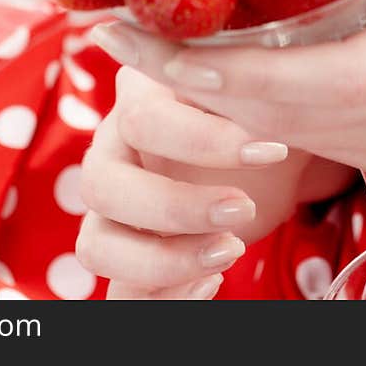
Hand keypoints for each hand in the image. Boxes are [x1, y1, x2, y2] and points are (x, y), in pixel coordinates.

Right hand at [75, 63, 353, 298]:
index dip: (202, 141)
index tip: (270, 150)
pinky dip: (166, 295)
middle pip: (100, 185)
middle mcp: (111, 149)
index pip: (143, 119)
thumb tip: (252, 70)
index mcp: (137, 95)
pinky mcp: (125, 254)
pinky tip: (213, 280)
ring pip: (95, 246)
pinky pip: (119, 293)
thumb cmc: (255, 107)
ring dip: (161, 261)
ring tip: (230, 251)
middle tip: (244, 208)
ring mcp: (111, 207)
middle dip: (174, 207)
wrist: (264, 148)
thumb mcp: (254, 87)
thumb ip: (244, 79)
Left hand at [91, 0, 365, 261]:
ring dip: (197, 90)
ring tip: (147, 38)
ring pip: (263, 129)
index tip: (128, 23)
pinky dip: (244, 104)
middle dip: (170, 72)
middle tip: (109, 22)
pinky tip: (222, 71)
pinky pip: (295, 134)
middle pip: (247, 109)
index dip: (191, 60)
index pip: (277, 76)